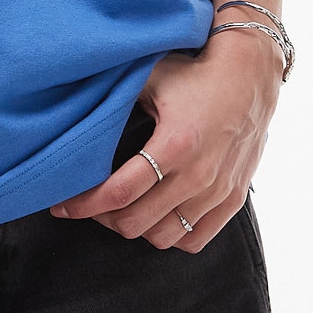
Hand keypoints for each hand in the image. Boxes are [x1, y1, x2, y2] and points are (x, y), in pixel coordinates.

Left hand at [48, 38, 281, 251]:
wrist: (250, 74)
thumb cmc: (194, 73)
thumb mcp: (151, 79)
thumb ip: (116, 103)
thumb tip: (73, 119)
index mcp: (175, 144)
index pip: (119, 191)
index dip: (84, 204)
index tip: (61, 205)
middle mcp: (199, 174)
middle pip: (135, 222)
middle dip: (102, 217)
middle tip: (88, 203)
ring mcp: (219, 191)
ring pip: (163, 236)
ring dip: (135, 227)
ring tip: (119, 208)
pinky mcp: (233, 199)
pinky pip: (194, 240)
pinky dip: (169, 234)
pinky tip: (154, 215)